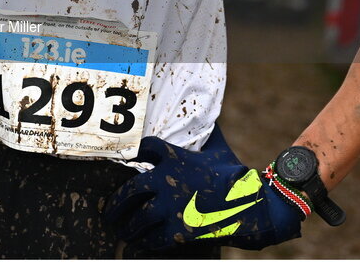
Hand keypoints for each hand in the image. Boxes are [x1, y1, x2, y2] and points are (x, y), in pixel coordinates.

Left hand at [104, 128, 304, 251]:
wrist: (252, 206)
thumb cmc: (235, 176)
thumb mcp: (219, 149)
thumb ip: (208, 135)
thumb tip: (209, 117)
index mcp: (175, 158)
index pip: (145, 149)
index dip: (134, 153)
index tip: (127, 160)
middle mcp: (167, 181)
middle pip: (130, 190)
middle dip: (116, 202)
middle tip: (107, 211)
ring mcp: (172, 207)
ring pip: (138, 217)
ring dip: (127, 225)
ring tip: (121, 230)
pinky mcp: (180, 231)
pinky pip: (154, 238)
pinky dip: (145, 241)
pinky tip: (141, 243)